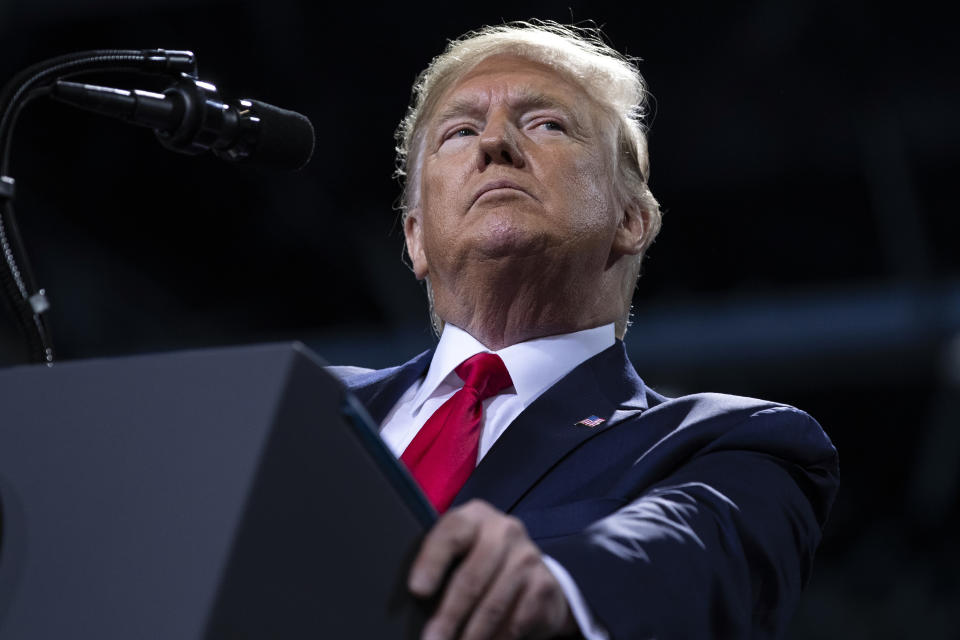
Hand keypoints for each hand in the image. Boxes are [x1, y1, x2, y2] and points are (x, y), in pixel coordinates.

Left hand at [409, 499, 577, 639]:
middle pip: (471, 578)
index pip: (452, 533)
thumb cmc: (478, 561)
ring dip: (470, 636)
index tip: (417, 590)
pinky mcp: (544, 587)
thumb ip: (439, 563)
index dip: (432, 561)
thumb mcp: (459, 551)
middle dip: (448, 615)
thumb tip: (412, 599)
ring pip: (493, 606)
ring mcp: (528, 558)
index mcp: (475, 517)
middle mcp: (505, 531)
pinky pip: (515, 623)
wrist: (531, 570)